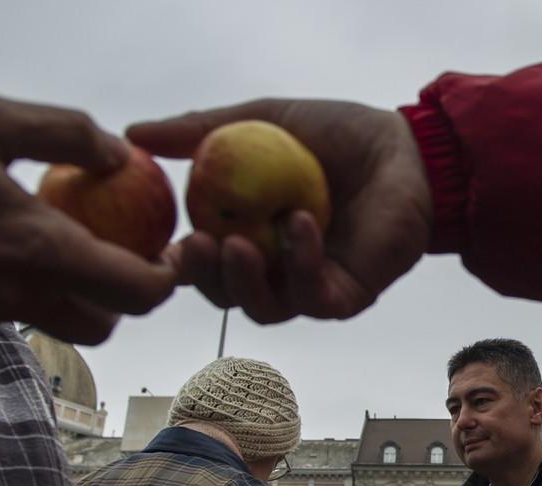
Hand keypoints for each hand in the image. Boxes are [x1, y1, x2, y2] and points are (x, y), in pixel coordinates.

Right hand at [0, 91, 177, 343]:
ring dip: (68, 290)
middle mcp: (16, 295)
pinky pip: (5, 308)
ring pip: (50, 319)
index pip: (135, 294)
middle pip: (99, 324)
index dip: (166, 281)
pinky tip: (4, 240)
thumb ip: (62, 132)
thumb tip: (118, 152)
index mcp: (40, 252)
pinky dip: (22, 284)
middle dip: (118, 297)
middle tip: (121, 249)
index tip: (170, 254)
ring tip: (59, 237)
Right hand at [127, 99, 431, 323]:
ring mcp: (312, 288)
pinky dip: (299, 261)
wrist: (407, 148)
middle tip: (197, 247)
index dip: (182, 258)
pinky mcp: (347, 295)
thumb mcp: (261, 121)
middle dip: (205, 279)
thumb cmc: (338, 135)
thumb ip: (200, 130)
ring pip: (264, 307)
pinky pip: (312, 295)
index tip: (166, 235)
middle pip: (227, 296)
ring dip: (245, 280)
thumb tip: (133, 134)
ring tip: (238, 241)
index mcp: (251, 237)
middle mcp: (277, 271)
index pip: (206, 263)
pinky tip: (298, 222)